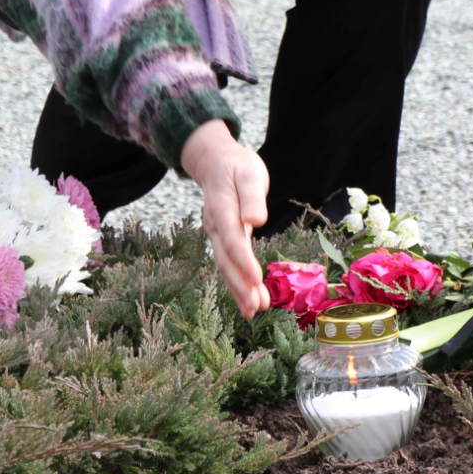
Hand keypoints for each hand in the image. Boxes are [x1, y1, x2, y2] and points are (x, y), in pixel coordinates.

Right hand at [181, 119, 271, 317]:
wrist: (215, 161)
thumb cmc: (237, 166)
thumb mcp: (248, 172)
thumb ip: (252, 196)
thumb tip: (256, 220)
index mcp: (222, 208)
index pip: (233, 238)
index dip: (243, 260)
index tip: (257, 278)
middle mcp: (215, 225)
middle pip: (226, 259)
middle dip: (240, 284)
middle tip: (256, 307)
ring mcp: (216, 234)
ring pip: (225, 266)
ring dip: (238, 290)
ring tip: (253, 311)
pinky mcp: (222, 240)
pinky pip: (227, 265)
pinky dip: (236, 284)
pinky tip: (247, 302)